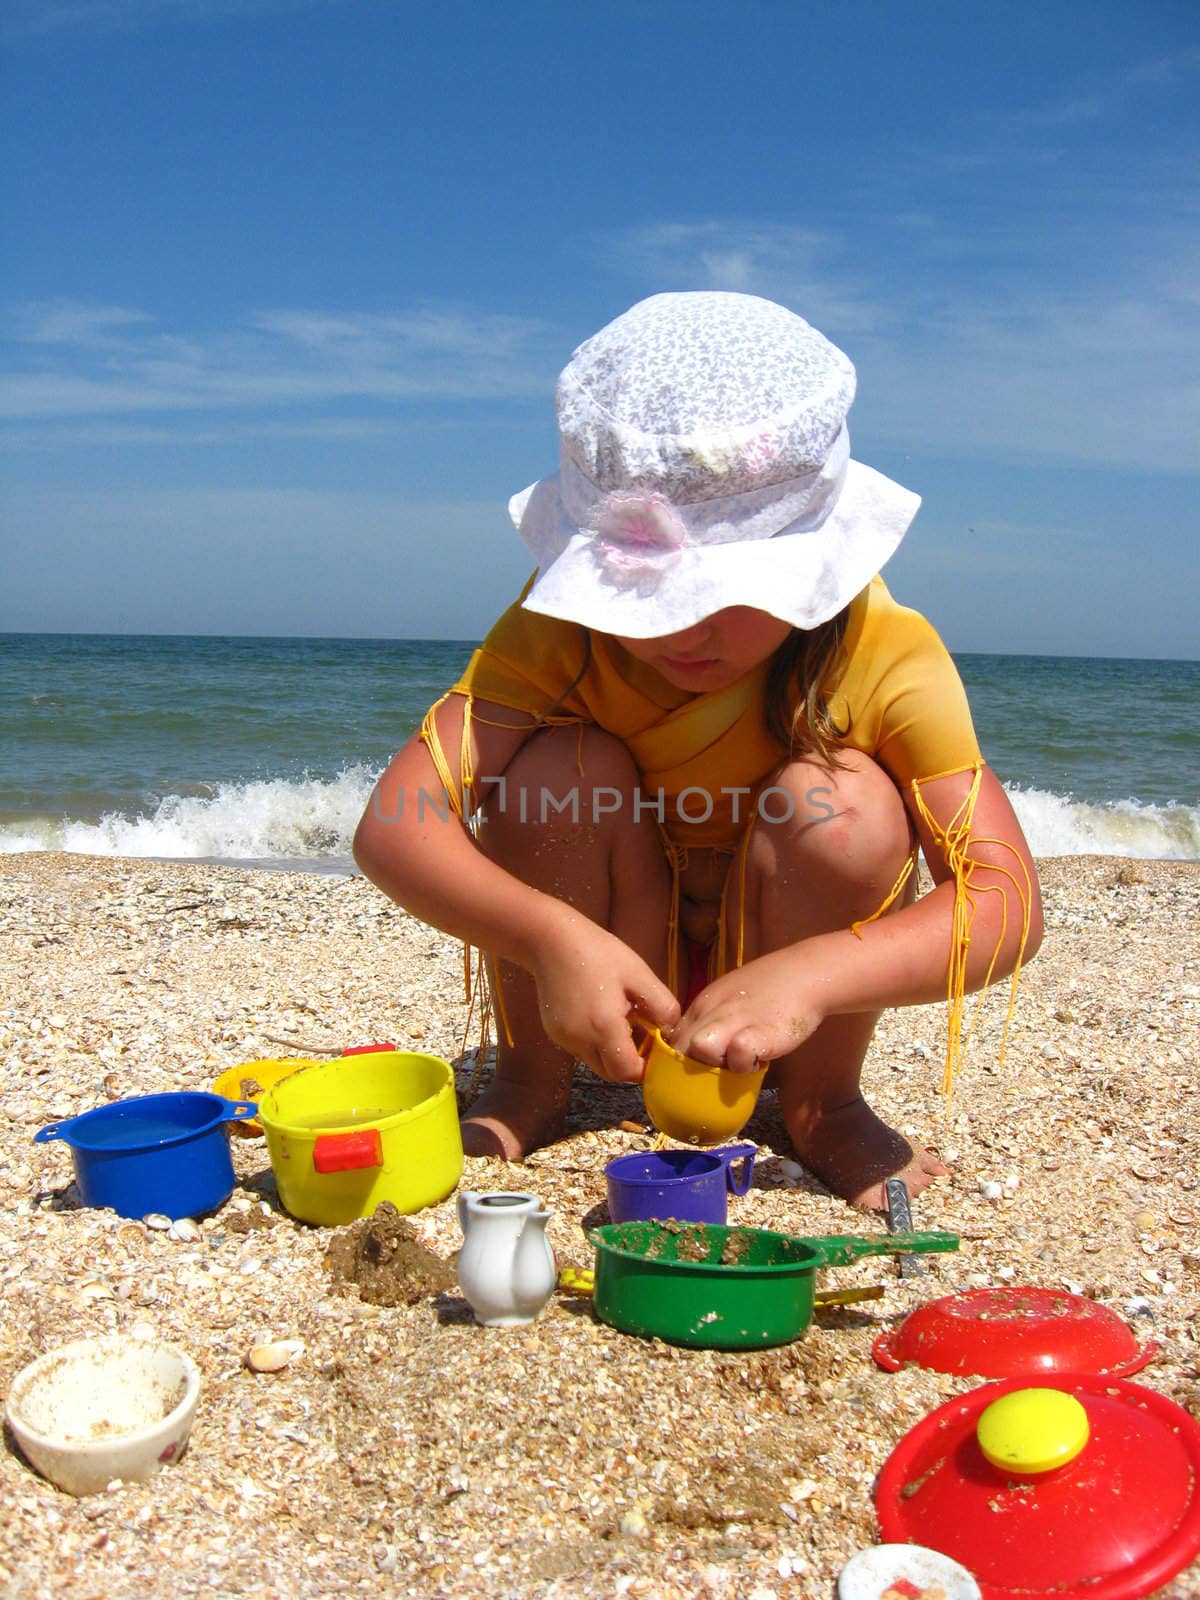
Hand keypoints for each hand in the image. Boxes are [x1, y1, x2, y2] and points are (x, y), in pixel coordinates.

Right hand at [529, 916, 679, 1083]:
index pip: (628, 1072)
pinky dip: (596, 1041)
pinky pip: (581, 1049)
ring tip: (621, 1018)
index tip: (655, 1044)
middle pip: (611, 1072)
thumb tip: (672, 1030)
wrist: (550, 939)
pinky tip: (601, 1013)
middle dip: (630, 1061)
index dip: (646, 1065)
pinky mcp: (555, 1032)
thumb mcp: (639, 973)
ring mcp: (564, 1038)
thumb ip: (662, 1005)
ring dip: (613, 1051)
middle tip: (642, 1032)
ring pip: (595, 1062)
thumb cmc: (598, 952)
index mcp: (603, 1026)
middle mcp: (579, 1040)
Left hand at [668, 948, 824, 1072]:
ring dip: (714, 1065)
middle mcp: (713, 1011)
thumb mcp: (728, 999)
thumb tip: (694, 1047)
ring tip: (735, 1065)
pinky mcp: (761, 1033)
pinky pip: (739, 1056)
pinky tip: (758, 1061)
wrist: (805, 974)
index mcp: (703, 1004)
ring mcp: (736, 1021)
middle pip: (680, 1047)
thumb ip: (709, 1020)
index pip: (672, 1037)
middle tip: (714, 1074)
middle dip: (690, 1068)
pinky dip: (745, 1065)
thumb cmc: (768, 989)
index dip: (676, 1059)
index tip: (690, 1070)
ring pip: (700, 1048)